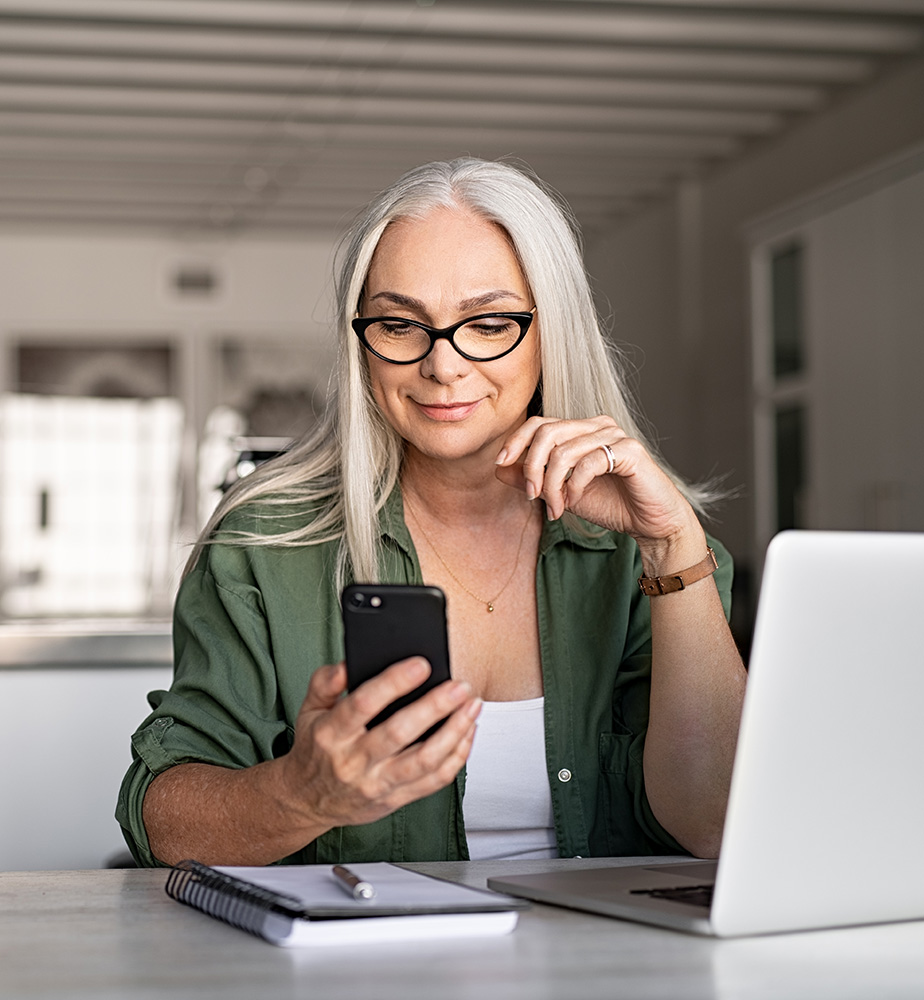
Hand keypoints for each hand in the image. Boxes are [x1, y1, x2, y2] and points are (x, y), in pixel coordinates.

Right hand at [278, 658, 480, 832]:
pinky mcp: (395, 799)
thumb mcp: (308, 710)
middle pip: (400, 733)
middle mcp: (354, 761)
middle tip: (459, 686)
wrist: (306, 801)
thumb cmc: (315, 749)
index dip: (394, 683)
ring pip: (424, 760)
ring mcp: (377, 784)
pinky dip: (457, 756)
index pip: (363, 704)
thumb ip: (325, 682)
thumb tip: (347, 664)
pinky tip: (467, 732)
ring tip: (472, 706)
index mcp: (331, 733)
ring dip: (454, 731)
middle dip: (435, 707)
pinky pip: (434, 781)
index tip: (420, 665)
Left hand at [494, 415, 704, 569]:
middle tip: (532, 495)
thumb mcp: (562, 493)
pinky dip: (574, 486)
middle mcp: (598, 426)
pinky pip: (589, 462)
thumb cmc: (611, 505)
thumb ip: (533, 479)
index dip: (516, 441)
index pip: (540, 422)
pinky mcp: (630, 451)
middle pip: (548, 432)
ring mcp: (616, 436)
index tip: (501, 463)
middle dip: (532, 466)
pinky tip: (574, 501)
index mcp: (581, 430)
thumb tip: (500, 468)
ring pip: (565, 450)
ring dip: (553, 484)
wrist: (650, 523)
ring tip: (556, 508)